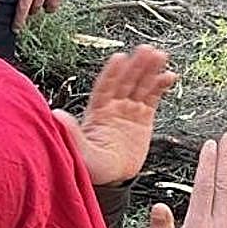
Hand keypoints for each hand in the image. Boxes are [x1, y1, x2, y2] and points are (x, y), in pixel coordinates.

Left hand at [53, 46, 177, 185]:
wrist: (112, 177)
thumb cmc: (94, 167)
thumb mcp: (81, 153)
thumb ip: (72, 133)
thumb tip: (56, 114)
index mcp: (97, 111)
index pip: (105, 88)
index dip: (112, 73)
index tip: (120, 58)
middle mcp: (113, 106)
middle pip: (125, 81)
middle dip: (136, 66)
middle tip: (147, 50)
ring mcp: (129, 110)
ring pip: (140, 85)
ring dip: (150, 70)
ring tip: (161, 55)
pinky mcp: (143, 117)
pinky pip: (152, 98)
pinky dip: (160, 86)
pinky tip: (170, 75)